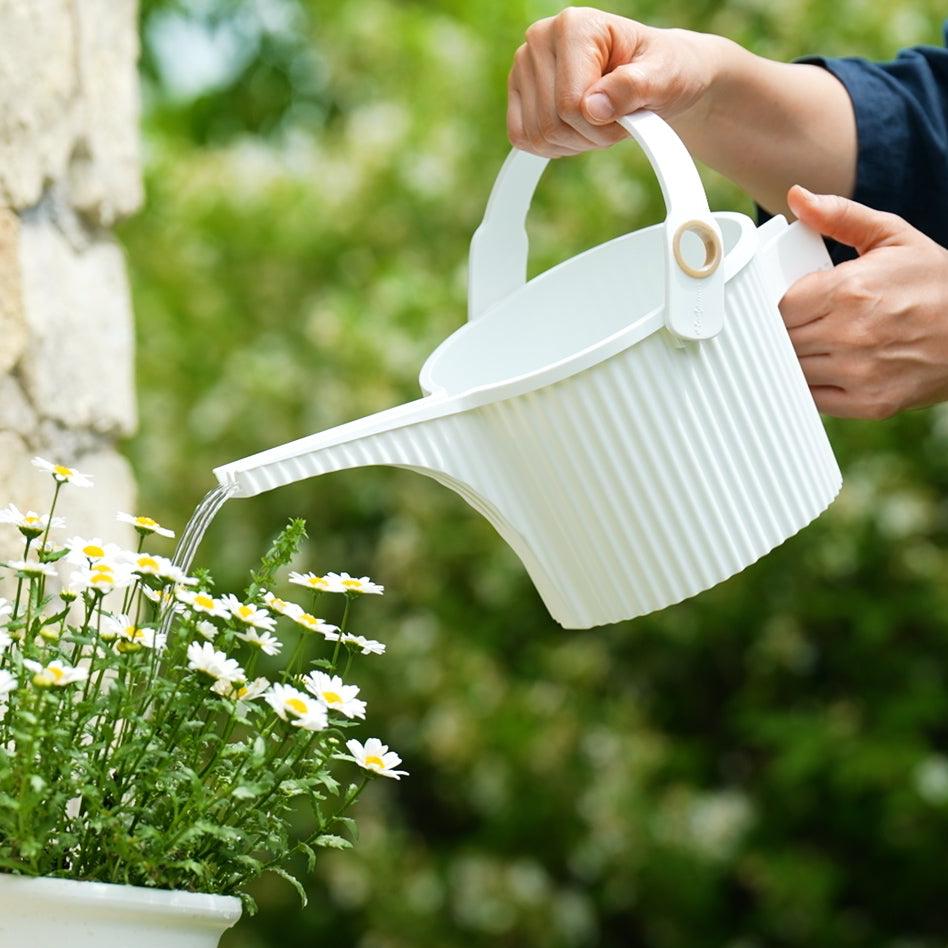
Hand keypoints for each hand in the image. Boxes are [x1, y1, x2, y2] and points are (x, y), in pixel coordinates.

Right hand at [507, 7, 721, 156]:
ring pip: (538, 136)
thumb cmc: (661, 69)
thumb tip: (593, 108)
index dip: (603, 127)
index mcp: (574, 26)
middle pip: (551, 123)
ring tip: (600, 120)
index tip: (630, 115)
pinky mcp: (517, 93)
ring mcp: (523, 66)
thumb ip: (632, 87)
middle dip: (590, 136)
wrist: (654, 73)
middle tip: (617, 119)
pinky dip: (554, 146)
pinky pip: (523, 139)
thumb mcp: (662, 76)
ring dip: (575, 142)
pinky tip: (577, 129)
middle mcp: (540, 39)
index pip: (569, 103)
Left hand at [781, 185, 947, 418]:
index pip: (778, 306)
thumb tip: (798, 198)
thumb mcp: (893, 237)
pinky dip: (807, 385)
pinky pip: (811, 398)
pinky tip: (821, 368)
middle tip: (796, 323)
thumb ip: (841, 216)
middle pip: (781, 338)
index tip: (783, 303)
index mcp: (849, 290)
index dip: (775, 304)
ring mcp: (858, 372)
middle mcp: (850, 334)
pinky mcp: (868, 402)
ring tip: (810, 343)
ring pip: (791, 368)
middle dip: (782, 329)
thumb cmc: (936, 282)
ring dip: (792, 357)